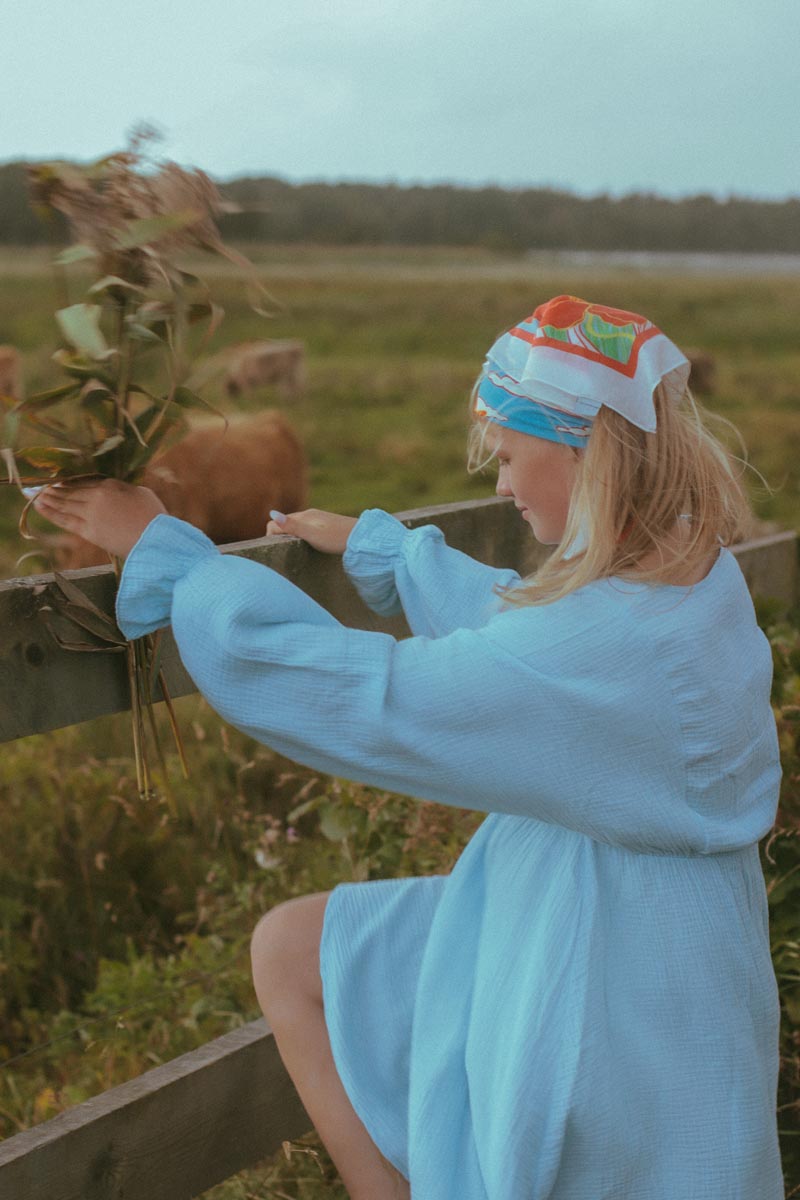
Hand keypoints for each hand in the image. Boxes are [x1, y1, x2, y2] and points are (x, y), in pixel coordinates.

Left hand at [32, 479, 166, 558]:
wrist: (156, 540)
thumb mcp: (141, 493)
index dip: (72, 481)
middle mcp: (97, 496)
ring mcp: (91, 513)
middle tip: (42, 486)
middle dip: (56, 488)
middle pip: (72, 491)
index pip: (86, 481)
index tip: (61, 481)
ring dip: (49, 498)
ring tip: (36, 494)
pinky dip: (50, 512)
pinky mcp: (88, 531)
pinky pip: (65, 520)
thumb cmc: (154, 517)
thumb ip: (124, 489)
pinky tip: (38, 505)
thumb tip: (114, 489)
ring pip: (65, 503)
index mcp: (111, 485)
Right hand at [266, 508, 357, 553]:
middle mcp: (309, 515)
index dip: (272, 536)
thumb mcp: (313, 535)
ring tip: (294, 551)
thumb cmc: (337, 539)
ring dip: (290, 537)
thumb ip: (292, 527)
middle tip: (283, 553)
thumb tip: (272, 514)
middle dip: (279, 536)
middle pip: (284, 523)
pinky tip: (308, 547)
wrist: (362, 538)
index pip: (276, 522)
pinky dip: (301, 537)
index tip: (277, 550)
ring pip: (295, 526)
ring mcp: (318, 519)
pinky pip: (305, 529)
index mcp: (304, 516)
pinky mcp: (325, 525)